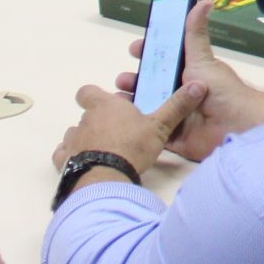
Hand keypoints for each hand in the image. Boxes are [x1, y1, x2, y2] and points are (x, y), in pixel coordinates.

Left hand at [50, 78, 206, 180]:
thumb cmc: (132, 147)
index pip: (87, 92)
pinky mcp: (64, 161)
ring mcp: (72, 141)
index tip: (106, 103)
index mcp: (105, 106)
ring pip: (74, 134)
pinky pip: (63, 155)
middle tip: (118, 133)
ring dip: (85, 139)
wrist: (106, 179)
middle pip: (86, 115)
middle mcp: (84, 120)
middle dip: (99, 122)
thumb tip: (200, 84)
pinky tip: (84, 164)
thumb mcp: (160, 127)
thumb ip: (177, 107)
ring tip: (103, 151)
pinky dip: (71, 157)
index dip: (94, 96)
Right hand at [112, 0, 263, 162]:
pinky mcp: (171, 135)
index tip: (135, 48)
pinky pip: (150, 128)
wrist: (231, 127)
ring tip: (118, 97)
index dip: (148, 53)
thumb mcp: (202, 59)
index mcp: (188, 72)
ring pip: (147, 105)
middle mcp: (179, 92)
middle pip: (151, 83)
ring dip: (131, 100)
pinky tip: (122, 118)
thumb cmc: (218, 90)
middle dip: (134, 78)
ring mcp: (174, 114)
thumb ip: (196, 33)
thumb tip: (205, 1)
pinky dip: (137, 123)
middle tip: (123, 78)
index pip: (164, 59)